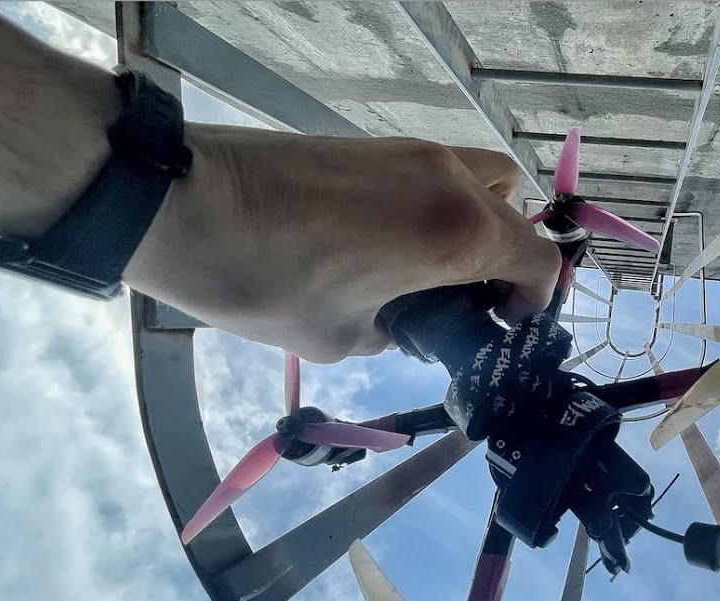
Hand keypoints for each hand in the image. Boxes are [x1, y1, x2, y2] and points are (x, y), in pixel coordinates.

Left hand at [124, 126, 561, 362]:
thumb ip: (398, 329)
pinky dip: (435, 206)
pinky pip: (435, 173)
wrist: (179, 201)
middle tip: (466, 301)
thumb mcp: (343, 337)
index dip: (535, 304)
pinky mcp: (374, 143)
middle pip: (517, 213)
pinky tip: (386, 243)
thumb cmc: (263, 281)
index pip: (541, 262)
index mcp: (457, 235)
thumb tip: (405, 317)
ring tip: (428, 268)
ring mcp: (413, 153)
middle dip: (507, 260)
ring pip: (480, 181)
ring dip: (475, 224)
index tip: (501, 329)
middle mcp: (451, 181)